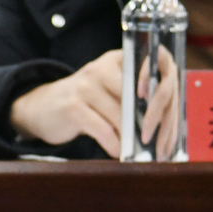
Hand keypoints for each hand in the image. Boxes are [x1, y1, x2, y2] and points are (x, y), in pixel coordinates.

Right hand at [8, 47, 179, 158]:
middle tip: (161, 145)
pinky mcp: (73, 106)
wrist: (43, 108)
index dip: (165, 87)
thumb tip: (167, 123)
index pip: (153, 65)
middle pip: (139, 96)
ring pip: (122, 116)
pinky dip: (115, 145)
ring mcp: (85, 86)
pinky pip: (104, 130)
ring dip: (133, 139)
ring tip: (140, 151)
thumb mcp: (110, 89)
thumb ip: (135, 96)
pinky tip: (118, 152)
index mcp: (117, 59)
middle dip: (153, 124)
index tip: (169, 112)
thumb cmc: (86, 103)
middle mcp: (101, 67)